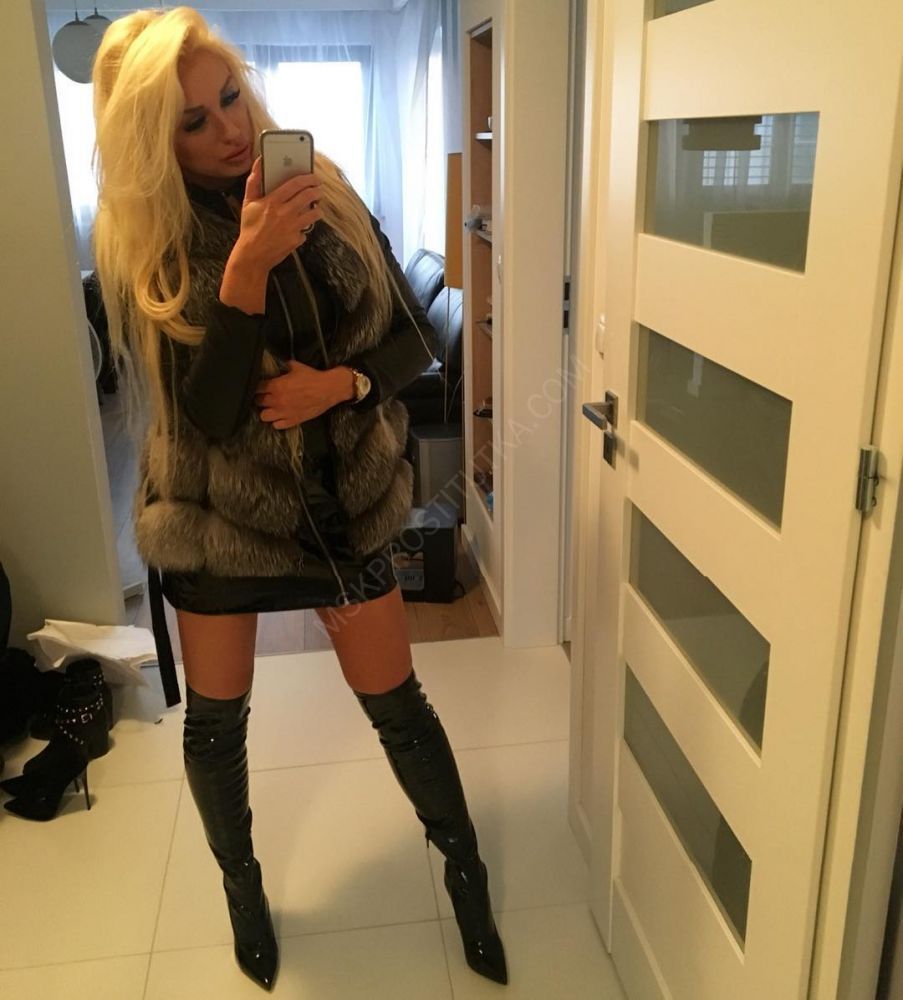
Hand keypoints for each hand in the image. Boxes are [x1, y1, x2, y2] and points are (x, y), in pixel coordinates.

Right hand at [232, 157, 323, 272]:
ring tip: (316, 208)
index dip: (308, 178)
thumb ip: (254, 181)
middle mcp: (284, 213)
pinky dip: (305, 228)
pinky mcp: (296, 240)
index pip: (295, 184)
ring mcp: (292, 227)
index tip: (313, 177)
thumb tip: (259, 162)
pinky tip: (300, 227)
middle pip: (308, 196)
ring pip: (314, 213)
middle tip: (318, 189)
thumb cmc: (250, 227)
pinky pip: (306, 230)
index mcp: (272, 201)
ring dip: (318, 209)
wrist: (252, 255)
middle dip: (317, 190)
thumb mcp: (248, 202)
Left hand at [254, 360, 350, 429]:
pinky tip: (281, 416)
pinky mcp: (293, 420)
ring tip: (271, 408)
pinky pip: (277, 425)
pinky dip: (277, 421)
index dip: (259, 386)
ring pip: (264, 416)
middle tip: (267, 396)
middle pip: (258, 402)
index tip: (261, 386)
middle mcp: (278, 400)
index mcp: (277, 386)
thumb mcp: (296, 366)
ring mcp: (284, 412)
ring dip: (266, 411)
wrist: (328, 389)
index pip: (257, 388)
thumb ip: (284, 366)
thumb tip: (280, 365)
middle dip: (261, 398)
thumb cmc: (313, 377)